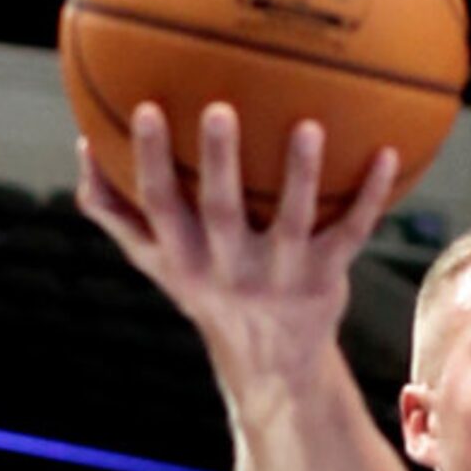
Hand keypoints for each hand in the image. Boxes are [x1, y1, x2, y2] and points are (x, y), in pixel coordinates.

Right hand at [75, 102, 397, 392]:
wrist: (273, 362)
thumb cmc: (209, 291)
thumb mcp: (158, 262)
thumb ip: (115, 210)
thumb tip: (82, 146)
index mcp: (185, 258)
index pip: (159, 204)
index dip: (150, 160)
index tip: (146, 109)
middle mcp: (231, 268)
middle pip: (220, 210)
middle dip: (219, 162)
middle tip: (221, 108)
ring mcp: (283, 274)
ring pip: (292, 219)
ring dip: (300, 172)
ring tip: (309, 125)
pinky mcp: (328, 277)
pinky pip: (354, 231)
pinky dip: (372, 195)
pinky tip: (389, 154)